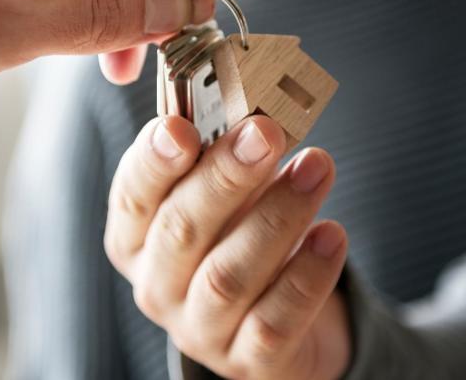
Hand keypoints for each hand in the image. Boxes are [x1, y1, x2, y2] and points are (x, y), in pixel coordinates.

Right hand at [105, 116, 351, 378]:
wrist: (274, 323)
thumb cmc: (238, 240)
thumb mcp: (222, 197)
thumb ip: (225, 157)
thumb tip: (256, 110)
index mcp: (136, 237)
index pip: (133, 196)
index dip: (153, 161)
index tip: (181, 127)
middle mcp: (157, 285)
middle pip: (181, 231)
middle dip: (225, 177)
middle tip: (265, 132)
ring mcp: (200, 329)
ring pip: (229, 276)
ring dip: (276, 216)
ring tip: (316, 167)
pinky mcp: (248, 360)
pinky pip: (275, 321)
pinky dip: (306, 275)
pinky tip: (332, 234)